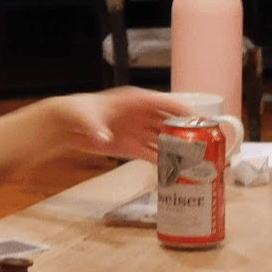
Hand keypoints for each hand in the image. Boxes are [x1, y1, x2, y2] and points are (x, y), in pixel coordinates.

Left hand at [50, 88, 191, 160]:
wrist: (66, 125)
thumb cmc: (77, 112)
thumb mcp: (85, 117)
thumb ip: (95, 127)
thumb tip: (104, 137)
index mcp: (136, 101)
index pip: (167, 103)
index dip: (186, 111)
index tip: (202, 120)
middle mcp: (142, 115)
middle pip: (171, 123)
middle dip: (188, 133)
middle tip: (205, 145)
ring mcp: (138, 131)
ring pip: (164, 140)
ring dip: (178, 150)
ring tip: (194, 162)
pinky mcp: (131, 147)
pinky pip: (152, 154)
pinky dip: (163, 161)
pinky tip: (174, 170)